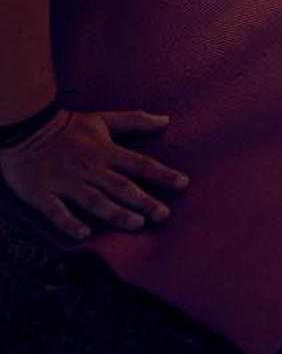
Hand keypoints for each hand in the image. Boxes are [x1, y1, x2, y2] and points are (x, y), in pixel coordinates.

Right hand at [0, 108, 187, 240]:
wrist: (26, 127)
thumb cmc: (68, 126)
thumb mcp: (102, 119)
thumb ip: (134, 121)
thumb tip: (166, 119)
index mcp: (104, 151)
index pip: (139, 163)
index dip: (162, 174)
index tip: (184, 184)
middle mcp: (89, 167)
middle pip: (120, 185)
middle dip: (143, 201)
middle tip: (164, 215)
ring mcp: (66, 181)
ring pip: (94, 199)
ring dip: (115, 213)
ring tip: (136, 225)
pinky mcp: (43, 193)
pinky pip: (57, 211)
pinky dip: (70, 222)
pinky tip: (85, 235)